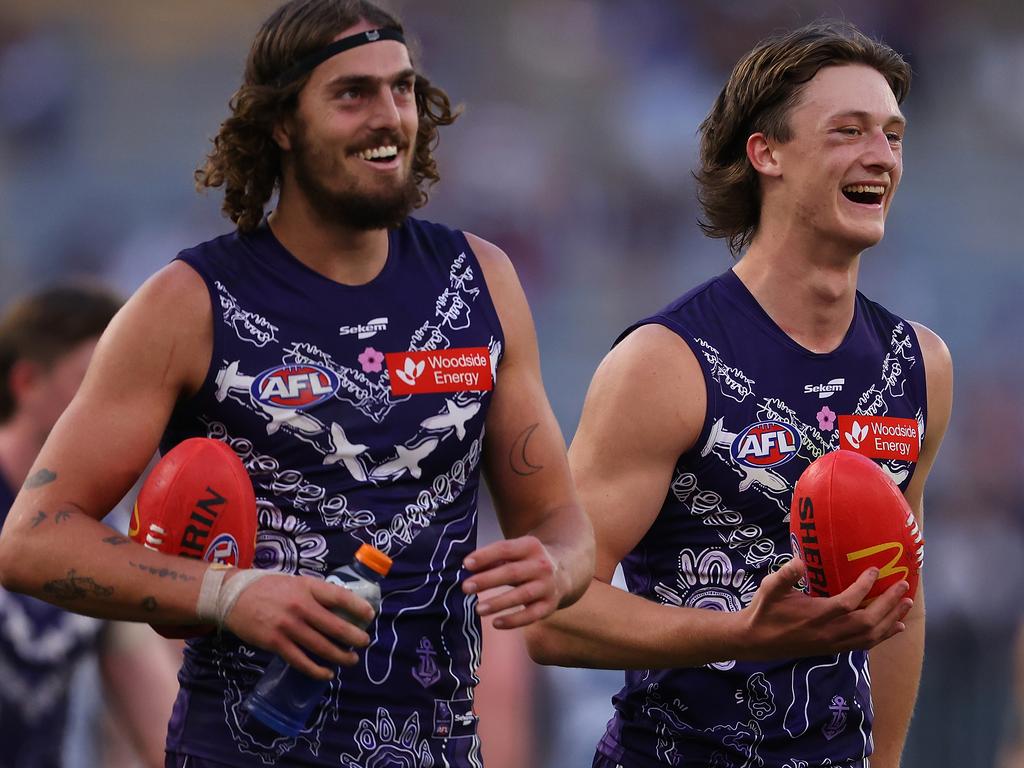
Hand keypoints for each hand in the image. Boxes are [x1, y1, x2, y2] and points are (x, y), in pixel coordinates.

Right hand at [223, 572, 374, 679]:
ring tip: (351, 660)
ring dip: (340, 656)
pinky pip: (301, 661)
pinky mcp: (275, 643)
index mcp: (307, 587)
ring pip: (321, 646)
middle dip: (354, 637)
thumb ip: (315, 593)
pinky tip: (327, 674)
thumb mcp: (295, 582)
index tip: (370, 616)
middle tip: (364, 643)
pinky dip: (317, 670)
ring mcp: (288, 626)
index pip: (339, 596)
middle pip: (335, 626)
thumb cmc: (268, 588)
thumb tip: (339, 608)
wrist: (232, 596)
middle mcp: (301, 606)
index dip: (358, 607)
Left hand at [462, 535, 562, 629]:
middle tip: (465, 588)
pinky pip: (531, 615)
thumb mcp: (515, 553)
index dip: (485, 556)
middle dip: (487, 580)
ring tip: (478, 609)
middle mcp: (541, 565)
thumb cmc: (527, 562)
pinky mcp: (550, 605)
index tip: (466, 564)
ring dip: (499, 602)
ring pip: (522, 595)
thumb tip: (468, 567)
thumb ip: (493, 559)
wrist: (562, 573)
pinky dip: (514, 620)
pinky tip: (496, 623)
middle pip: (512, 572)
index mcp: (530, 546)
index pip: (505, 549)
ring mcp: (547, 586)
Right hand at [738, 558, 912, 659]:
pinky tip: (894, 626)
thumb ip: (785, 575)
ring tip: (906, 604)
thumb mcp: (769, 588)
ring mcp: (833, 643)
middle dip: (888, 603)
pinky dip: (883, 635)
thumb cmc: (764, 611)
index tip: (876, 570)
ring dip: (890, 619)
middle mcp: (828, 633)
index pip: (847, 603)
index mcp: (815, 616)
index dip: (864, 587)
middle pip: (867, 622)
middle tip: (904, 585)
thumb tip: (800, 560)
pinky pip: (864, 644)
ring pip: (870, 636)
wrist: (755, 641)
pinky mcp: (833, 649)